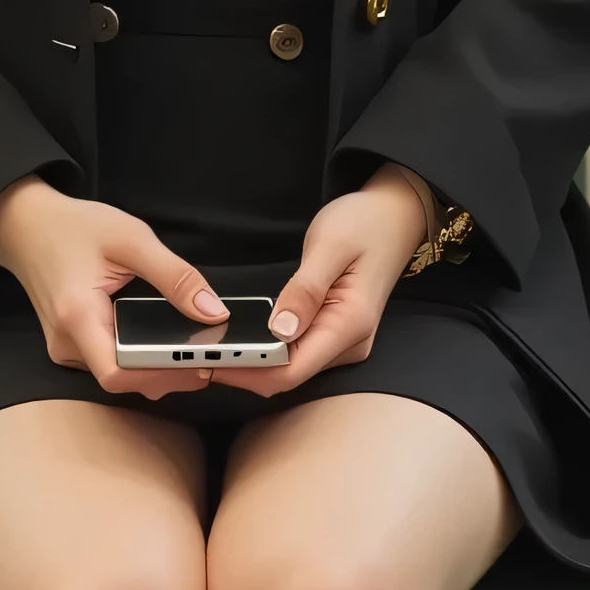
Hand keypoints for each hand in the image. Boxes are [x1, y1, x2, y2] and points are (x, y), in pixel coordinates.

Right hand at [0, 175, 230, 400]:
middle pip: (123, 380)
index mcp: (76, 316)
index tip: (202, 363)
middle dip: (168, 374)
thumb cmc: (74, 226)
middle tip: (210, 357)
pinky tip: (163, 342)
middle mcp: (66, 343)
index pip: (118, 373)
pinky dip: (140, 358)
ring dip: (156, 368)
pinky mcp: (72, 344)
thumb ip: (174, 276)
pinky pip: (110, 362)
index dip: (163, 374)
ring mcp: (66, 348)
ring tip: (194, 348)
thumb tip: (214, 311)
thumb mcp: (131, 238)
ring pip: (118, 375)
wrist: (26, 225)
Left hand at [214, 163, 427, 397]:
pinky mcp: (334, 333)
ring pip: (291, 368)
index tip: (208, 360)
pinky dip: (267, 351)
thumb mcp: (330, 245)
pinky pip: (296, 353)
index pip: (292, 370)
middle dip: (243, 370)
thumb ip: (305, 290)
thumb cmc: (365, 222)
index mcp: (350, 324)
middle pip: (288, 376)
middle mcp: (349, 344)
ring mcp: (343, 341)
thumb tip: (279, 331)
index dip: (248, 371)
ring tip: (210, 346)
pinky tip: (241, 338)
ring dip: (252, 362)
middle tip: (195, 354)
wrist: (394, 214)